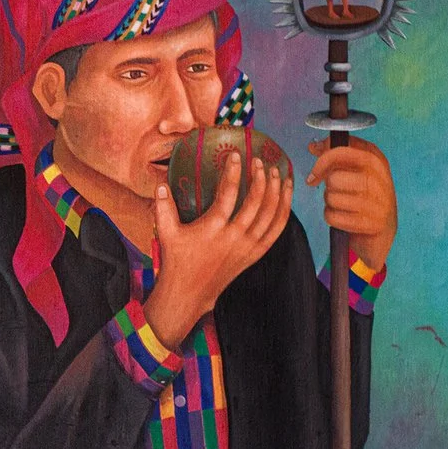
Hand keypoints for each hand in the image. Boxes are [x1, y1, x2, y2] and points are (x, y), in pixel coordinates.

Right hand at [144, 149, 292, 345]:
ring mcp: (248, 246)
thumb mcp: (166, 234)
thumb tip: (161, 184)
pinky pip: (276, 230)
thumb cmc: (177, 261)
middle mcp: (234, 237)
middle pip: (255, 201)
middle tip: (259, 162)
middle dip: (260, 178)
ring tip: (278, 173)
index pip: (228, 194)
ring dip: (277, 191)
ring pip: (271, 214)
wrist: (190, 293)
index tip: (236, 155)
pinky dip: (284, 211)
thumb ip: (163, 208)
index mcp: (212, 228)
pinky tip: (285, 196)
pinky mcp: (255, 254)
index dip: (233, 172)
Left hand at [304, 136, 397, 274]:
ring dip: (330, 203)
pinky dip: (332, 218)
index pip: (342, 151)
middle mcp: (379, 178)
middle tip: (339, 193)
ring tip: (344, 205)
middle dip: (329, 187)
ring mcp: (377, 201)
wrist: (383, 230)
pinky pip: (333, 217)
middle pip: (334, 177)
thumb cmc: (364, 196)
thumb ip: (337, 155)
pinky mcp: (370, 223)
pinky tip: (344, 218)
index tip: (315, 172)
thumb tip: (314, 145)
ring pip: (331, 197)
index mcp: (376, 160)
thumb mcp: (356, 170)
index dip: (323, 160)